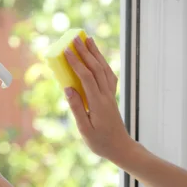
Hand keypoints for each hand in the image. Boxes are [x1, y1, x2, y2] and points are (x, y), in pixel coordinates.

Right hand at [64, 36, 132, 162]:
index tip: (66, 51)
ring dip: (96, 53)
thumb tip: (67, 88)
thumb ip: (77, 108)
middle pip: (96, 68)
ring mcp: (111, 95)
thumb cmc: (100, 142)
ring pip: (104, 69)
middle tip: (75, 39)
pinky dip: (103, 63)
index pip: (86, 78)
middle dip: (85, 52)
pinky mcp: (112, 97)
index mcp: (98, 103)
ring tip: (88, 40)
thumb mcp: (84, 129)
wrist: (120, 147)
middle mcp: (106, 96)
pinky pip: (109, 75)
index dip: (76, 63)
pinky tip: (98, 58)